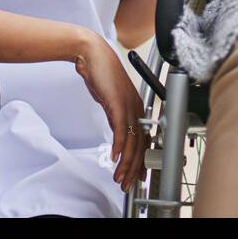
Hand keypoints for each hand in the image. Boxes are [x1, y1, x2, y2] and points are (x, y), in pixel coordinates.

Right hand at [72, 31, 145, 192]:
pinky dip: (118, 146)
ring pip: (132, 141)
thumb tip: (116, 134)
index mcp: (138, 107)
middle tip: (128, 184)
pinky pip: (121, 130)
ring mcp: (129, 106)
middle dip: (134, 168)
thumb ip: (115, 117)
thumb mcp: (110, 101)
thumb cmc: (101, 74)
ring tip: (119, 177)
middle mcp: (137, 108)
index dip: (141, 161)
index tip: (137, 175)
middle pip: (141, 145)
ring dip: (126, 163)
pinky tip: (114, 158)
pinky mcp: (118, 103)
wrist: (93, 54)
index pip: (144, 140)